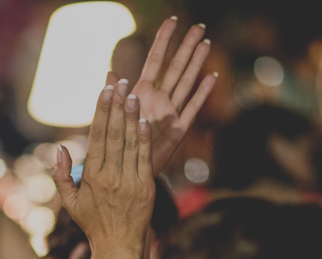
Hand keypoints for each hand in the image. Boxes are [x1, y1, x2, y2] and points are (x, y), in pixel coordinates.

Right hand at [53, 80, 153, 252]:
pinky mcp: (146, 187)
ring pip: (130, 143)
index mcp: (92, 177)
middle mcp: (110, 177)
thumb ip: (62, 175)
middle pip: (113, 134)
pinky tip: (144, 121)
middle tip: (121, 83)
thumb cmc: (93, 224)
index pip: (96, 137)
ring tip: (133, 94)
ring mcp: (129, 182)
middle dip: (117, 107)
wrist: (119, 247)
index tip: (104, 90)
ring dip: (132, 117)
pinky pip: (145, 158)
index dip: (101, 111)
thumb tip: (60, 149)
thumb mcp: (70, 202)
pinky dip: (144, 139)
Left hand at [113, 18, 216, 175]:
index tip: (172, 21)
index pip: (154, 60)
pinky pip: (192, 109)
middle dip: (186, 47)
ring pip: (186, 83)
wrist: (125, 173)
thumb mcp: (113, 118)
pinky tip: (211, 77)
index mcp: (141, 93)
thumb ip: (115, 96)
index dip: (163, 41)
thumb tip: (110, 73)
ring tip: (207, 43)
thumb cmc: (117, 145)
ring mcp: (170, 113)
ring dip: (197, 64)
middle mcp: (158, 100)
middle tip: (199, 26)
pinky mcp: (179, 130)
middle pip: (175, 67)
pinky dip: (202, 94)